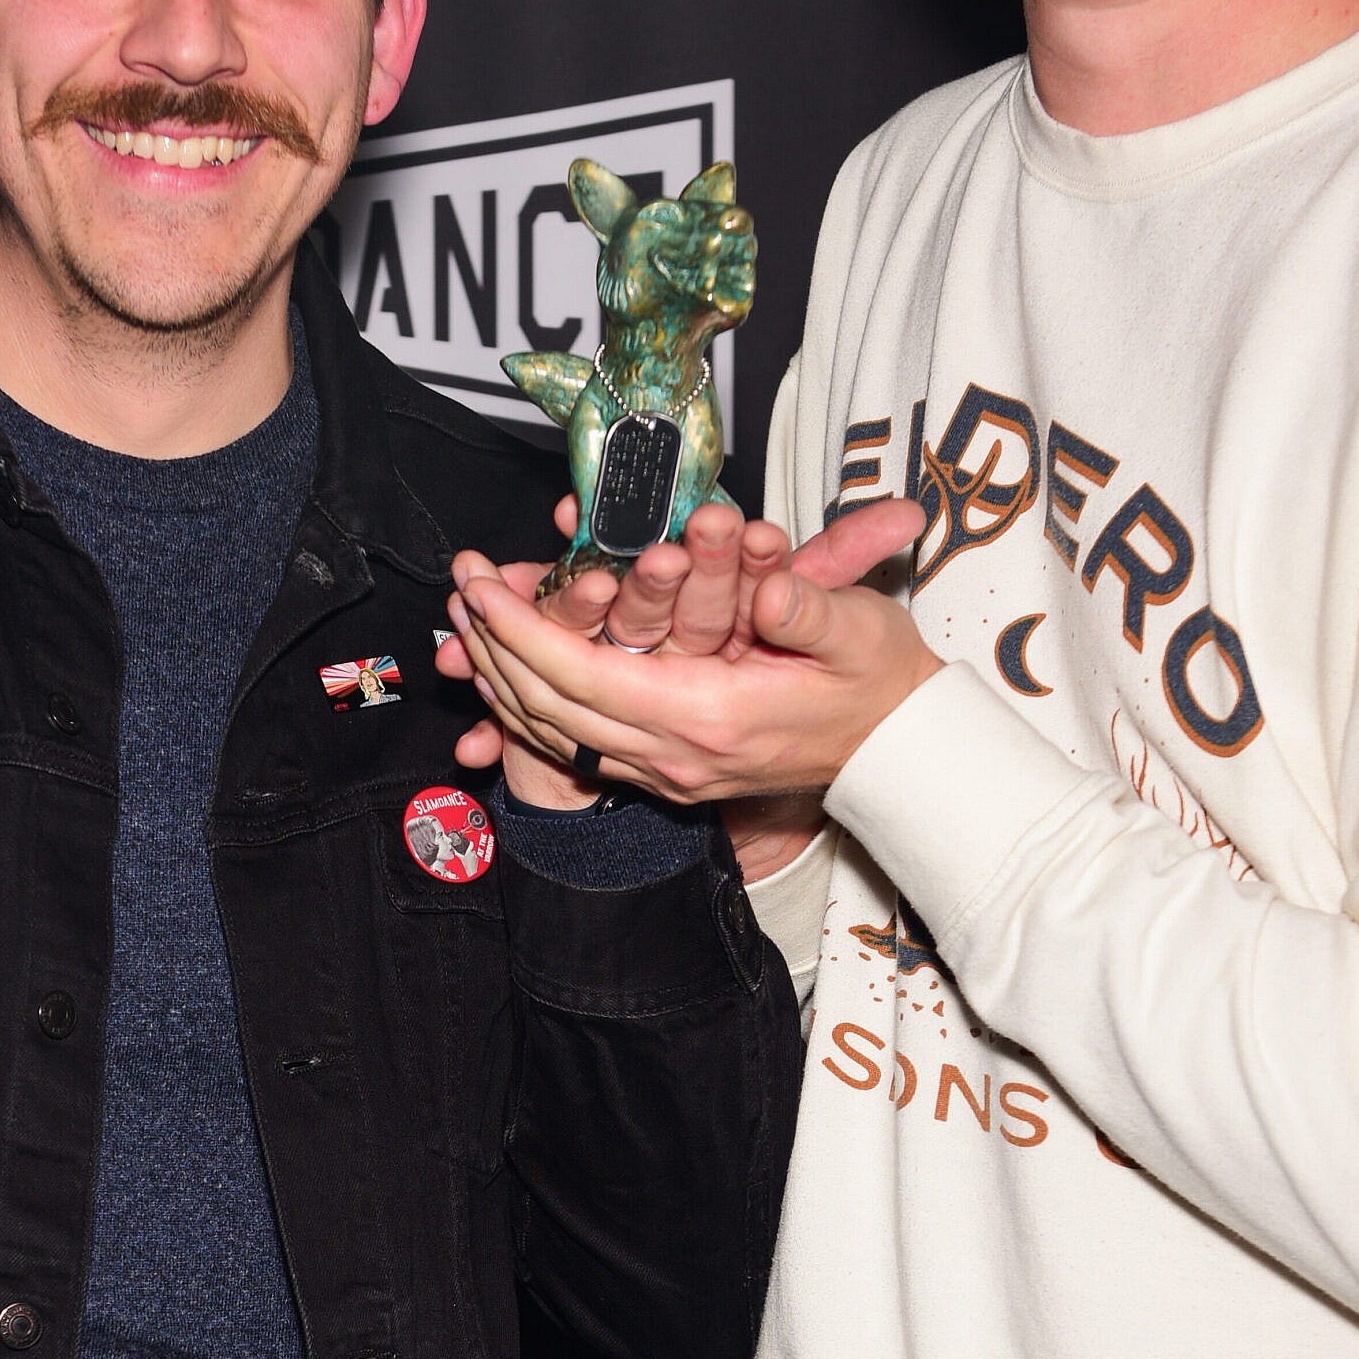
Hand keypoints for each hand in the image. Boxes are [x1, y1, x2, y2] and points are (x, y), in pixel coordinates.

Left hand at [444, 498, 932, 802]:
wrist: (901, 754)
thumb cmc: (878, 683)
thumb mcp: (859, 632)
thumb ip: (809, 606)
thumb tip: (771, 586)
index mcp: (710, 713)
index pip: (585, 673)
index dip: (522, 629)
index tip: (480, 584)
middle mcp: (677, 754)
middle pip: (552, 707)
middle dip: (492, 644)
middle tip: (457, 587)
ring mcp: (671, 772)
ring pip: (556, 733)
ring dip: (502, 677)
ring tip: (465, 624)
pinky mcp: (673, 774)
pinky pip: (579, 748)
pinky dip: (534, 710)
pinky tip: (511, 676)